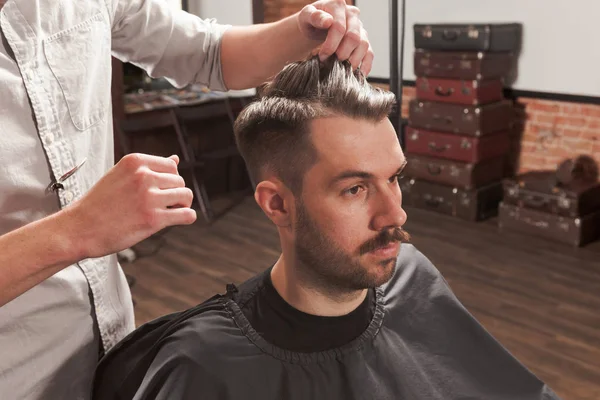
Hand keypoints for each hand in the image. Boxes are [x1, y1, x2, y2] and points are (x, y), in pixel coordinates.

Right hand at [65, 153, 195, 259]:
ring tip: (167, 212)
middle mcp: (144, 176)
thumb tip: (176, 159)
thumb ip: (148, 168)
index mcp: (135, 162)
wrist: (79, 228)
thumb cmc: (99, 204)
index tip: (159, 191)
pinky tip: (176, 220)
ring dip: (182, 205)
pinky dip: (187, 217)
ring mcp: (149, 197)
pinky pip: (187, 215)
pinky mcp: (154, 219)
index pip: (172, 166)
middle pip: (180, 181)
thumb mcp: (120, 176)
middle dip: (175, 193)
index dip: (169, 180)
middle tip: (161, 205)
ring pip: (186, 196)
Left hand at [297, 0, 372, 74]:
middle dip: (342, 54)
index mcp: (338, 5)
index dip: (331, 45)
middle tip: (331, 64)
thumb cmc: (311, 21)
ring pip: (364, 45)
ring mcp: (360, 27)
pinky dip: (365, 65)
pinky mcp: (364, 40)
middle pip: (354, 37)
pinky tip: (357, 75)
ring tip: (342, 70)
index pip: (339, 27)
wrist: (316, 26)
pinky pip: (370, 53)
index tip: (322, 56)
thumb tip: (327, 21)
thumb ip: (314, 16)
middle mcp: (352, 15)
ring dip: (353, 61)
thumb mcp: (306, 16)